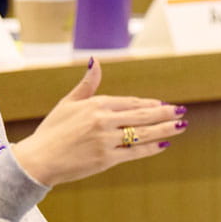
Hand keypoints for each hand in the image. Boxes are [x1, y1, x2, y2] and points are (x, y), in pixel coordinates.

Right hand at [10, 58, 188, 186]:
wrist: (39, 160)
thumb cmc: (52, 131)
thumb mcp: (68, 103)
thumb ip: (87, 84)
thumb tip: (95, 62)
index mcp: (95, 104)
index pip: (129, 102)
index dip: (147, 104)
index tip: (162, 104)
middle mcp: (103, 120)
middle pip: (141, 116)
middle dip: (164, 113)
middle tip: (181, 111)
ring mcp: (106, 140)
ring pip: (143, 133)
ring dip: (165, 129)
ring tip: (181, 125)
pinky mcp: (106, 159)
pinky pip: (135, 152)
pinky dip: (151, 147)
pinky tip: (164, 143)